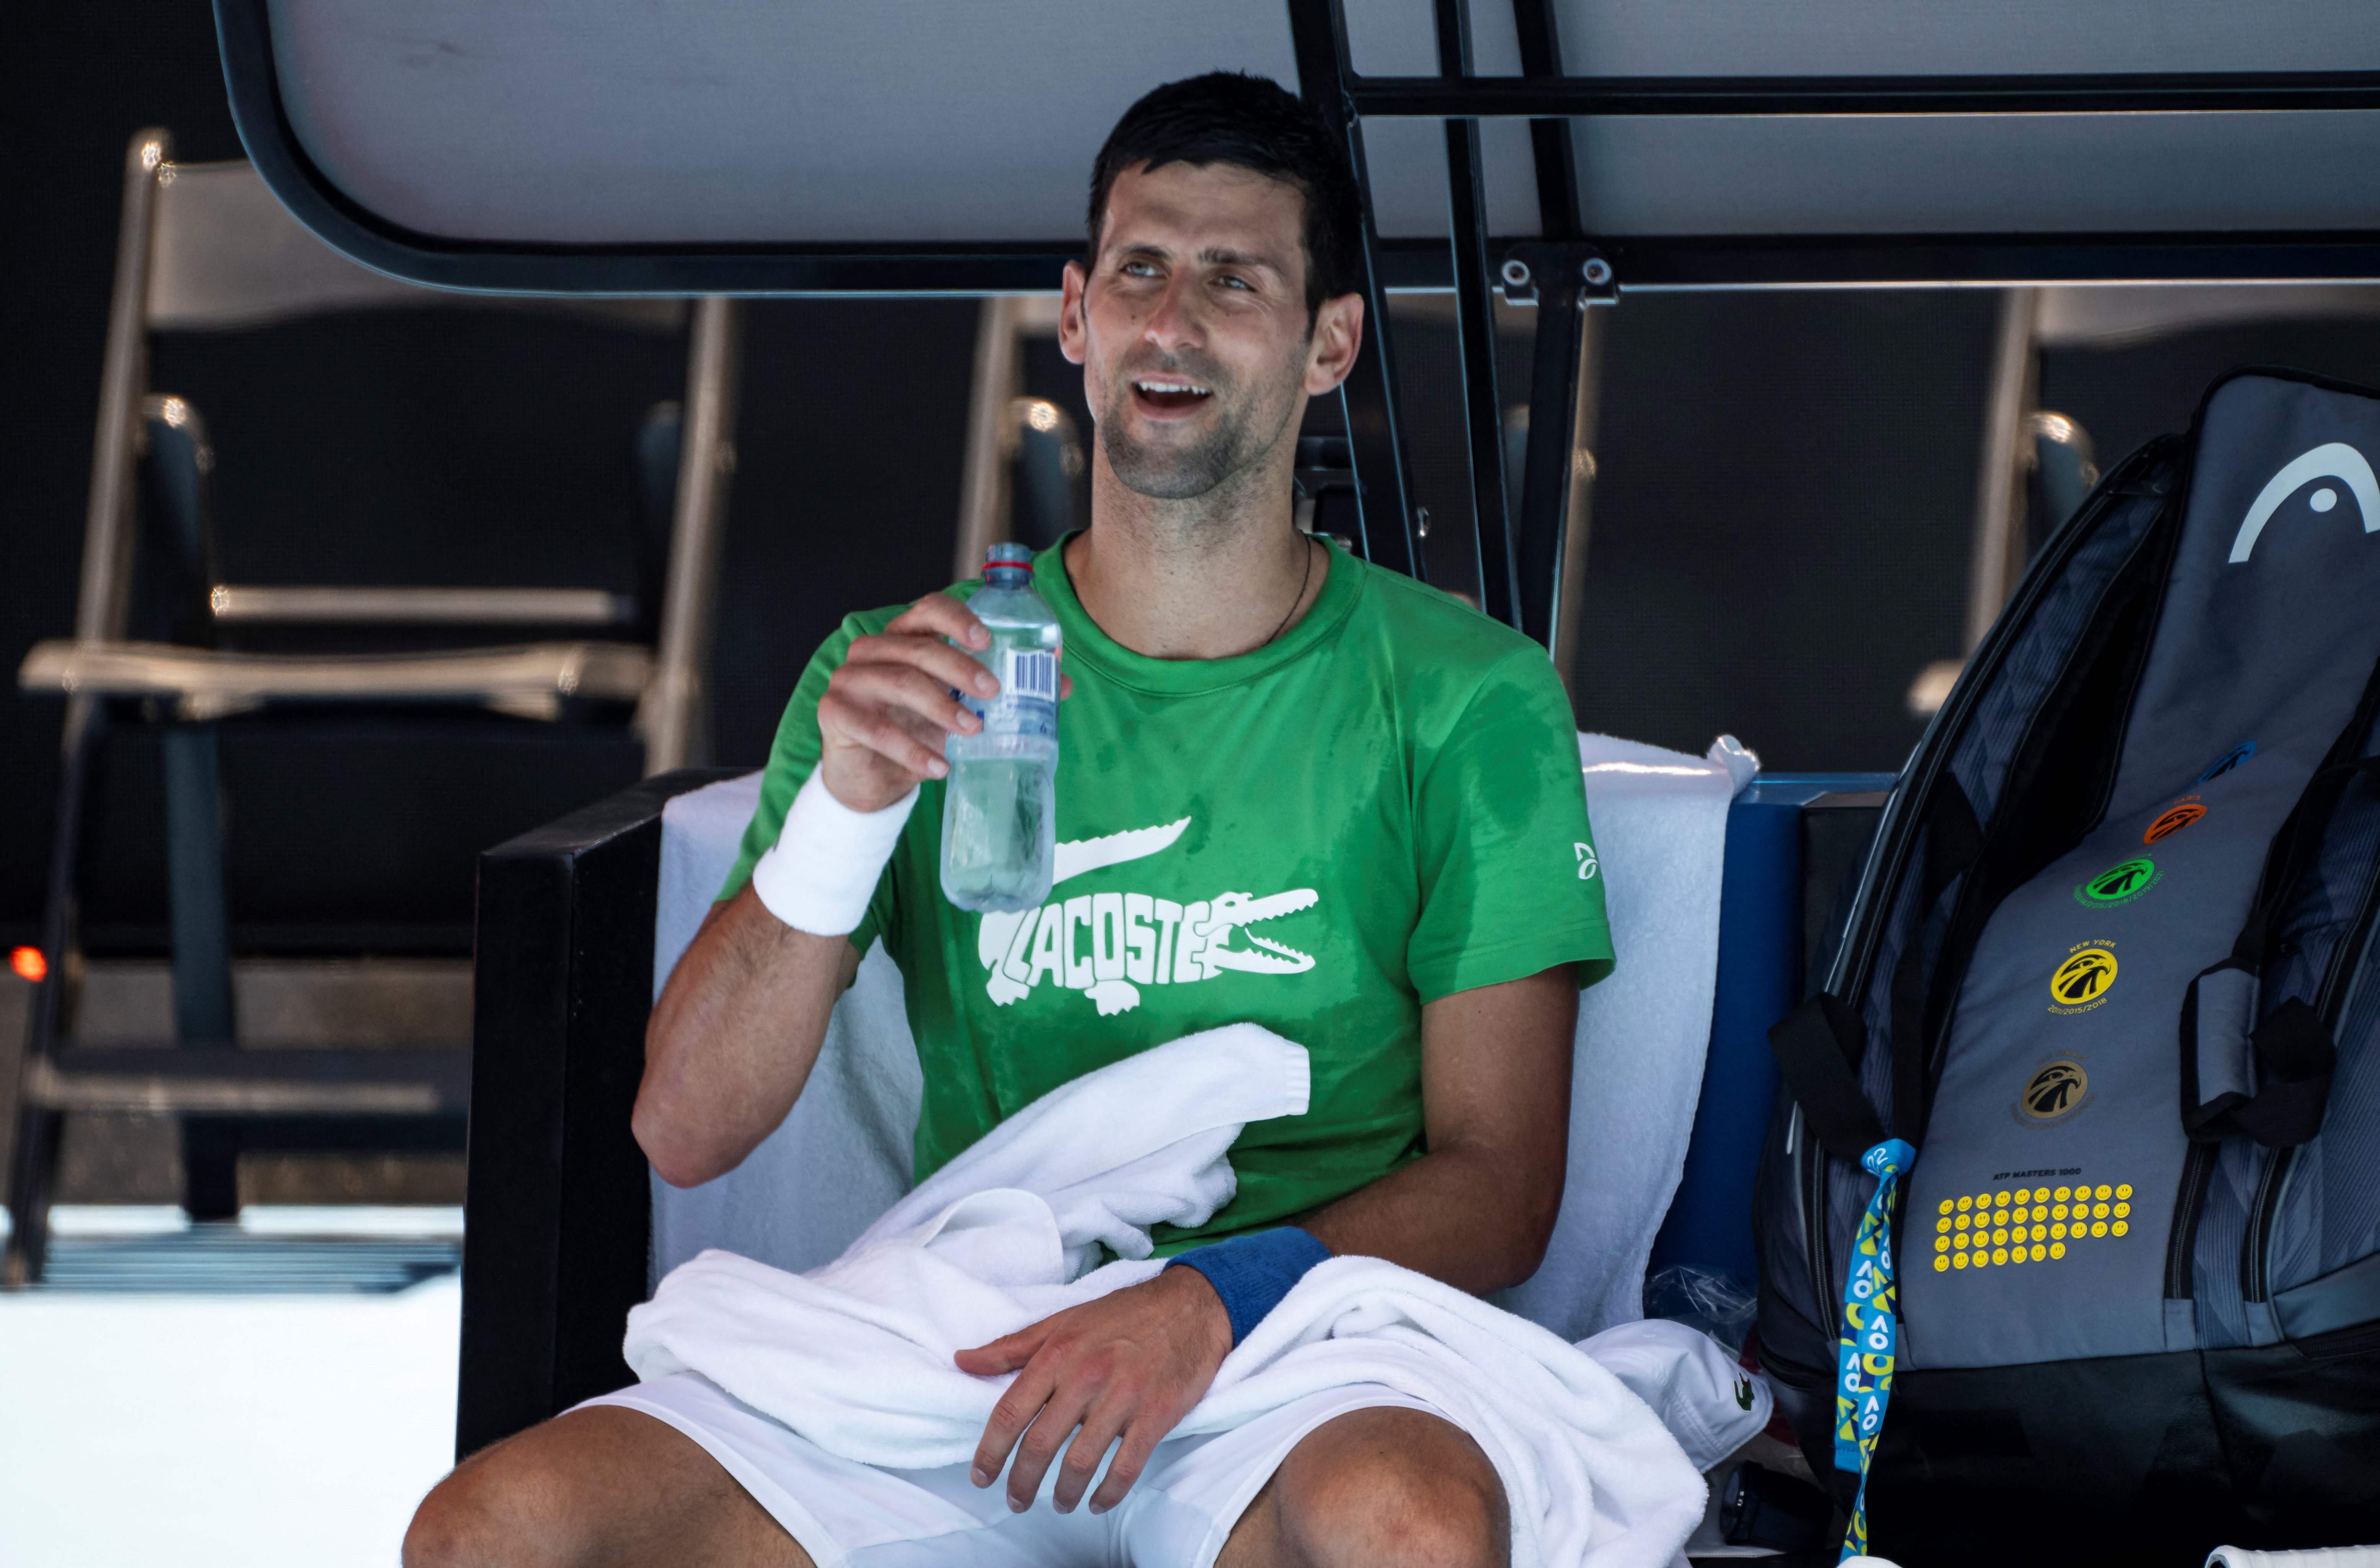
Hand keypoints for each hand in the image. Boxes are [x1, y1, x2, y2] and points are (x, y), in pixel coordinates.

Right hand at [815, 592, 1069, 812]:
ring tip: (974, 730)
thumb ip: (997, 691)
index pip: (927, 610)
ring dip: (942, 708)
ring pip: (899, 683)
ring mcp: (849, 680)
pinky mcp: (835, 714)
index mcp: (903, 638)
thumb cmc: (917, 731)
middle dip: (960, 668)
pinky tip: (940, 766)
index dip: (956, 618)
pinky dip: (912, 749)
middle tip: (993, 692)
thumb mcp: (957, 707)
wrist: (871, 779)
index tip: (986, 638)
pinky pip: (876, 728)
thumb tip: (1061, 684)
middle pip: (918, 649)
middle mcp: (872, 651)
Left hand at [956, 1266, 1231, 1514]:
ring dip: (1063, 1493)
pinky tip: (1098, 1501)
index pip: (1010, 1412)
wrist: (1191, 1306)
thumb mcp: (1062, 1322)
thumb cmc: (1123, 1315)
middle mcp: (1087, 1375)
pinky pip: (1126, 1467)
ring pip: (1081, 1462)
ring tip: (1058, 1503)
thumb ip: (1011, 1347)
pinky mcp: (1156, 1414)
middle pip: (1040, 1444)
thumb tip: (962, 1361)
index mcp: (1059, 1353)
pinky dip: (1108, 1493)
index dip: (989, 1452)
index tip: (981, 1476)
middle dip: (1021, 1482)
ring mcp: (1124, 1397)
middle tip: (1015, 1500)